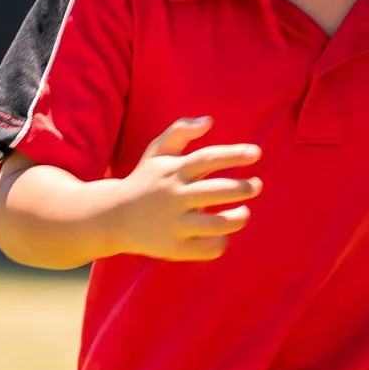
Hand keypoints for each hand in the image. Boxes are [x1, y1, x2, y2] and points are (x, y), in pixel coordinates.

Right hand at [111, 116, 261, 261]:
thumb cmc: (143, 181)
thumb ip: (180, 131)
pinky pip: (207, 249)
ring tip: (244, 213)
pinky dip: (221, 242)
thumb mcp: (156, 152)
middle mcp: (174, 196)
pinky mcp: (173, 248)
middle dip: (243, 188)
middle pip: (216, 190)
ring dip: (237, 218)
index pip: (207, 158)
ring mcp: (174, 224)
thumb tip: (209, 120)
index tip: (256, 153)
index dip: (234, 155)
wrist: (111, 217)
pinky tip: (223, 234)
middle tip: (257, 185)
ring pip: (216, 224)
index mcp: (173, 171)